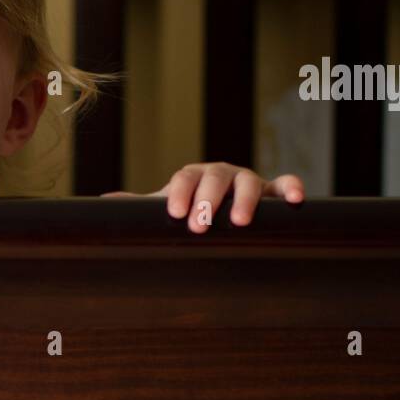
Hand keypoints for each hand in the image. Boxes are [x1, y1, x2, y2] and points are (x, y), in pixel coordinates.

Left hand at [102, 162, 304, 233]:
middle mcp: (221, 174)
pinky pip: (285, 184)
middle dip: (207, 201)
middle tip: (200, 225)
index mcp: (193, 176)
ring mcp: (249, 180)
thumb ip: (140, 207)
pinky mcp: (273, 191)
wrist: (223, 212)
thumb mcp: (166, 208)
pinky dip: (291, 188)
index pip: (185, 178)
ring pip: (248, 181)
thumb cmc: (191, 212)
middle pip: (214, 180)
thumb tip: (104, 203)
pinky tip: (295, 201)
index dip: (180, 194)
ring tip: (240, 221)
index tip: (175, 213)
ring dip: (244, 199)